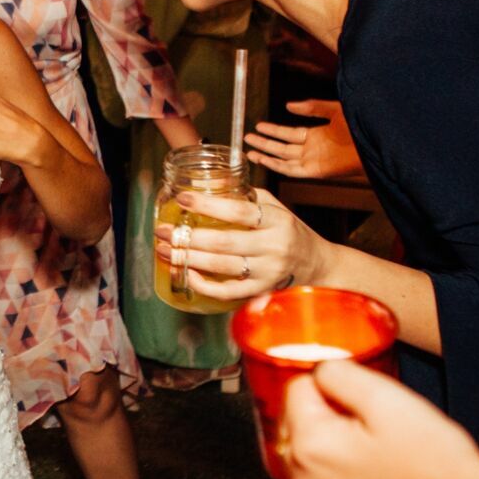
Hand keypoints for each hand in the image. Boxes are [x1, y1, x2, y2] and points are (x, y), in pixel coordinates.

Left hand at [153, 188, 330, 302]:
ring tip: (164, 250)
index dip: (207, 204)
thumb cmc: (290, 232)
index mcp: (277, 221)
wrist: (317, 265)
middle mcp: (273, 247)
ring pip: (221, 267)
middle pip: (223, 242)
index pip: (238, 211)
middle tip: (161, 230)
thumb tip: (208, 186)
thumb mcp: (276, 209)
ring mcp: (268, 272)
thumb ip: (247, 198)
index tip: (182, 198)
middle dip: (187, 237)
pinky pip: (228, 292)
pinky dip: (204, 285)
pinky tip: (187, 273)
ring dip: (188, 259)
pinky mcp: (261, 291)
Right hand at [244, 100, 363, 179]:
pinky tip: (264, 160)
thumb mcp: (334, 110)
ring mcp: (312, 160)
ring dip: (265, 155)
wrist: (374, 142)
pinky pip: (290, 170)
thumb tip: (288, 106)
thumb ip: (311, 107)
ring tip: (248, 151)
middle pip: (281, 147)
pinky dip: (276, 166)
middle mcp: (312, 149)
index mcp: (316, 135)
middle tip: (246, 137)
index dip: (273, 130)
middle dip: (264, 142)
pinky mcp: (315, 171)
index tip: (258, 126)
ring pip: (282, 159)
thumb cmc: (361, 126)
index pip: (288, 134)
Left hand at [277, 359, 478, 478]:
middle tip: (371, 422)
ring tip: (368, 445)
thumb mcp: (386, 398)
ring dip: (323, 437)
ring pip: (299, 447)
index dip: (334, 384)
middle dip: (325, 410)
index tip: (365, 398)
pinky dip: (322, 466)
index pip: (298, 388)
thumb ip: (339, 374)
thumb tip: (318, 372)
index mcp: (309, 446)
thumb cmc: (434, 461)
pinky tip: (356, 466)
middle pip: (294, 418)